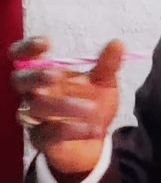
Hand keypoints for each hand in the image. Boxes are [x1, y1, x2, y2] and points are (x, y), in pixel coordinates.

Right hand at [9, 37, 123, 176]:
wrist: (95, 140)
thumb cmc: (92, 105)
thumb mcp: (103, 83)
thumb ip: (108, 65)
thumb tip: (118, 43)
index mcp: (46, 74)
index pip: (23, 56)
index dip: (27, 48)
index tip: (45, 43)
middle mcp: (34, 93)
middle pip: (20, 80)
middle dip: (36, 76)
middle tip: (56, 75)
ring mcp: (35, 117)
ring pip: (36, 107)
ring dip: (62, 105)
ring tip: (90, 108)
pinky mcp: (40, 139)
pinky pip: (48, 133)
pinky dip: (71, 130)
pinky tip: (93, 129)